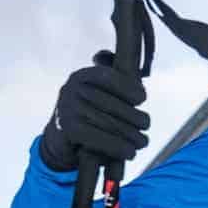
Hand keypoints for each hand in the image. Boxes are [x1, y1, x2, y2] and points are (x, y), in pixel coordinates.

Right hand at [39, 51, 148, 171]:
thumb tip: (104, 55)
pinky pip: (99, 138)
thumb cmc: (91, 113)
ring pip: (110, 124)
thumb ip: (114, 75)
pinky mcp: (67, 129)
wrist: (61, 140)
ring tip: (142, 142)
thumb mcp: (102, 92)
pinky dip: (119, 147)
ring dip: (132, 136)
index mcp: (82, 76)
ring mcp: (67, 109)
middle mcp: (71, 89)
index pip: (109, 76)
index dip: (129, 87)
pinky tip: (130, 152)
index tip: (142, 99)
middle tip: (146, 125)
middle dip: (135, 117)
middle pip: (113, 104)